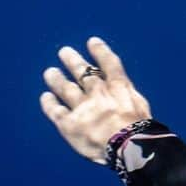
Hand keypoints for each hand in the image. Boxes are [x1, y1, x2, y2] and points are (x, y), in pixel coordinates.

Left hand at [40, 37, 151, 164]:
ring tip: (50, 72)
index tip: (92, 41)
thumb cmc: (139, 129)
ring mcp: (83, 107)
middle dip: (73, 61)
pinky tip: (45, 97)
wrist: (128, 145)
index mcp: (118, 87)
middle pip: (83, 73)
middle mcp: (98, 93)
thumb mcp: (139, 104)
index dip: (100, 51)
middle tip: (64, 51)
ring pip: (66, 89)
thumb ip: (126, 94)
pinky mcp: (70, 124)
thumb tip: (120, 87)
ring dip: (57, 79)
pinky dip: (49, 103)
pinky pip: (56, 111)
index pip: (109, 64)